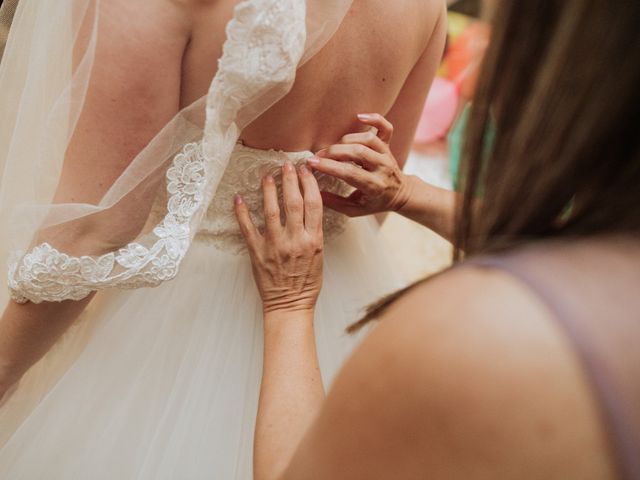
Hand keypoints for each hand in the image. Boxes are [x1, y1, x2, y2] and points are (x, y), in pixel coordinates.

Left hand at [235, 161, 323, 314]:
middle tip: (286, 165)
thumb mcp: (320, 256)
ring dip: (269, 190)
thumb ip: (314, 233)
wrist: (290, 305)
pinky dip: (242, 212)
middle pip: (294, 202)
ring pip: (271, 210)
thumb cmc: (307, 283)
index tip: (305, 171)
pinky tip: (239, 198)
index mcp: (314, 240)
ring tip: (267, 175)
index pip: (314, 204)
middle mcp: (295, 240)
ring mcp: (275, 245)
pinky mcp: (257, 253)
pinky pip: (247, 228)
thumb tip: (309, 209)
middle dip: (290, 180)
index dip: (309, 184)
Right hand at [307, 113, 412, 216]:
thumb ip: (335, 203)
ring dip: (345, 140)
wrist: (400, 194)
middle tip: (317, 156)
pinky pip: (386, 127)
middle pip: (357, 152)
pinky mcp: (388, 145)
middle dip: (333, 152)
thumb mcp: (355, 210)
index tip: (312, 164)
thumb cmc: (375, 203)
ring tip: (332, 148)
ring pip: (367, 139)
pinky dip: (374, 119)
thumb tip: (315, 194)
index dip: (329, 167)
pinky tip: (359, 116)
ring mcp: (387, 154)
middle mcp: (383, 168)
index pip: (350, 173)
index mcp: (375, 186)